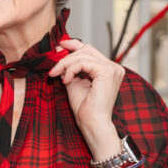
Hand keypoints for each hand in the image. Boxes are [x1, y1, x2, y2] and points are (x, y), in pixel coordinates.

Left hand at [48, 38, 123, 159]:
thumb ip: (69, 68)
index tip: (59, 45)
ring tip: (55, 74)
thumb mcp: (74, 82)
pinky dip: (71, 69)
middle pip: (86, 49)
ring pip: (83, 55)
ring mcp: (112, 69)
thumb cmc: (85, 107)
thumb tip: (59, 53)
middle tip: (53, 66)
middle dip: (66, 55)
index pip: (90, 50)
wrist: (91, 123)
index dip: (74, 44)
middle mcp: (114, 67)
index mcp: (108, 69)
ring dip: (65, 63)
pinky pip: (83, 63)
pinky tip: (66, 80)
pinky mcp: (107, 72)